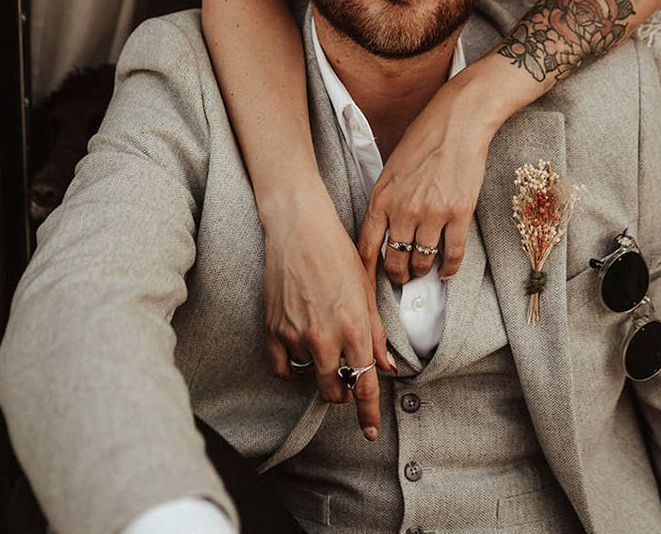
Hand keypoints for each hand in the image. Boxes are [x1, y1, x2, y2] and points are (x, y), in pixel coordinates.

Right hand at [263, 187, 393, 438]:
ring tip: (324, 344)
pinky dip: (294, 368)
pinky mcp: (272, 330)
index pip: (364, 386)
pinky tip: (302, 354)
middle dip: (344, 391)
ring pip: (311, 377)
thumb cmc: (338, 253)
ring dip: (321, 371)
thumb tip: (387, 366)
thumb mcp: (366, 291)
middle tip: (347, 377)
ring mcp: (296, 337)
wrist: (299, 230)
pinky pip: (283, 369)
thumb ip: (376, 333)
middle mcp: (325, 338)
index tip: (371, 431)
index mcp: (354, 329)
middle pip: (335, 391)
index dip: (368, 413)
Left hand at [358, 77, 496, 285]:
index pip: (367, 246)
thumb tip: (384, 229)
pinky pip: (452, 254)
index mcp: (381, 197)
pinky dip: (449, 268)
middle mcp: (403, 210)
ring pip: (422, 262)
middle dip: (397, 275)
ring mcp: (432, 213)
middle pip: (395, 260)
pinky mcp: (459, 213)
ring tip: (423, 272)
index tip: (369, 281)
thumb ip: (386, 200)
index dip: (367, 270)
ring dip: (422, 272)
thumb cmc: (423, 140)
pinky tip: (446, 271)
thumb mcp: (391, 169)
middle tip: (401, 279)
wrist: (457, 122)